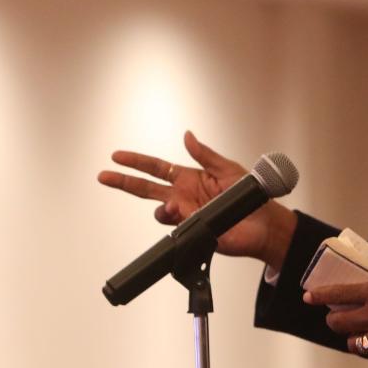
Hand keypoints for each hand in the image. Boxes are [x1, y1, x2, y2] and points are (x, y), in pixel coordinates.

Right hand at [98, 130, 294, 264]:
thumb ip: (204, 154)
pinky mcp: (193, 232)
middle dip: (124, 181)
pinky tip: (183, 217)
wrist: (264, 224)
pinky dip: (175, 221)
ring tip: (175, 207)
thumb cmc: (250, 196)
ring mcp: (186, 215)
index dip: (136, 162)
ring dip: (162, 208)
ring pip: (160, 211)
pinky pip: (175, 228)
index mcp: (188, 177)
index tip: (117, 156)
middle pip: (146, 188)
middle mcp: (182, 196)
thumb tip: (187, 135)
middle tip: (104, 175)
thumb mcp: (227, 168)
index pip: (156, 168)